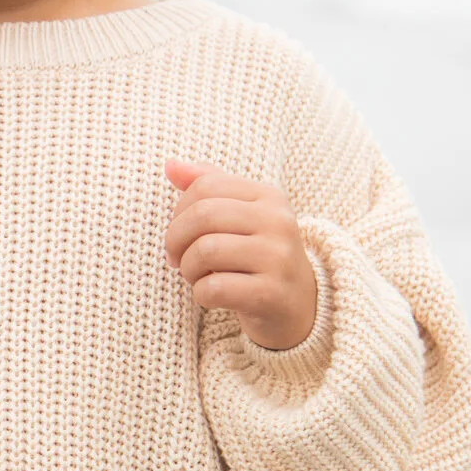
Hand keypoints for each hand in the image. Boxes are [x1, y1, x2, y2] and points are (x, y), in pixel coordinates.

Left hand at [163, 159, 318, 350]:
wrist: (300, 305)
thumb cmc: (259, 254)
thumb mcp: (241, 215)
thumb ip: (208, 185)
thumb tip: (170, 165)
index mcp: (269, 196)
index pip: (206, 186)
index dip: (179, 211)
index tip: (179, 233)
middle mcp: (278, 222)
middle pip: (203, 215)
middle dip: (176, 239)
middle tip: (176, 258)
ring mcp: (278, 257)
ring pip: (205, 251)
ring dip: (188, 268)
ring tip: (196, 276)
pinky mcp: (271, 293)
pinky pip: (214, 287)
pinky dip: (200, 294)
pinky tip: (211, 295)